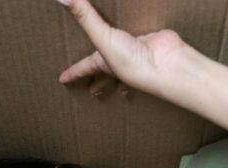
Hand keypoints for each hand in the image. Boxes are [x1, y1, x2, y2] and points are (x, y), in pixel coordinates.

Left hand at [55, 0, 188, 97]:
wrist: (165, 63)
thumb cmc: (132, 60)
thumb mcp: (102, 37)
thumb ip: (84, 16)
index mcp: (105, 64)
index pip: (84, 69)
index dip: (73, 73)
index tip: (62, 80)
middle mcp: (120, 63)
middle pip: (106, 76)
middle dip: (100, 83)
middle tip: (93, 91)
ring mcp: (137, 54)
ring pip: (124, 62)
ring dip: (121, 71)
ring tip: (118, 71)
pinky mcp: (152, 43)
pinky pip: (143, 42)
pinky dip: (144, 42)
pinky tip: (145, 38)